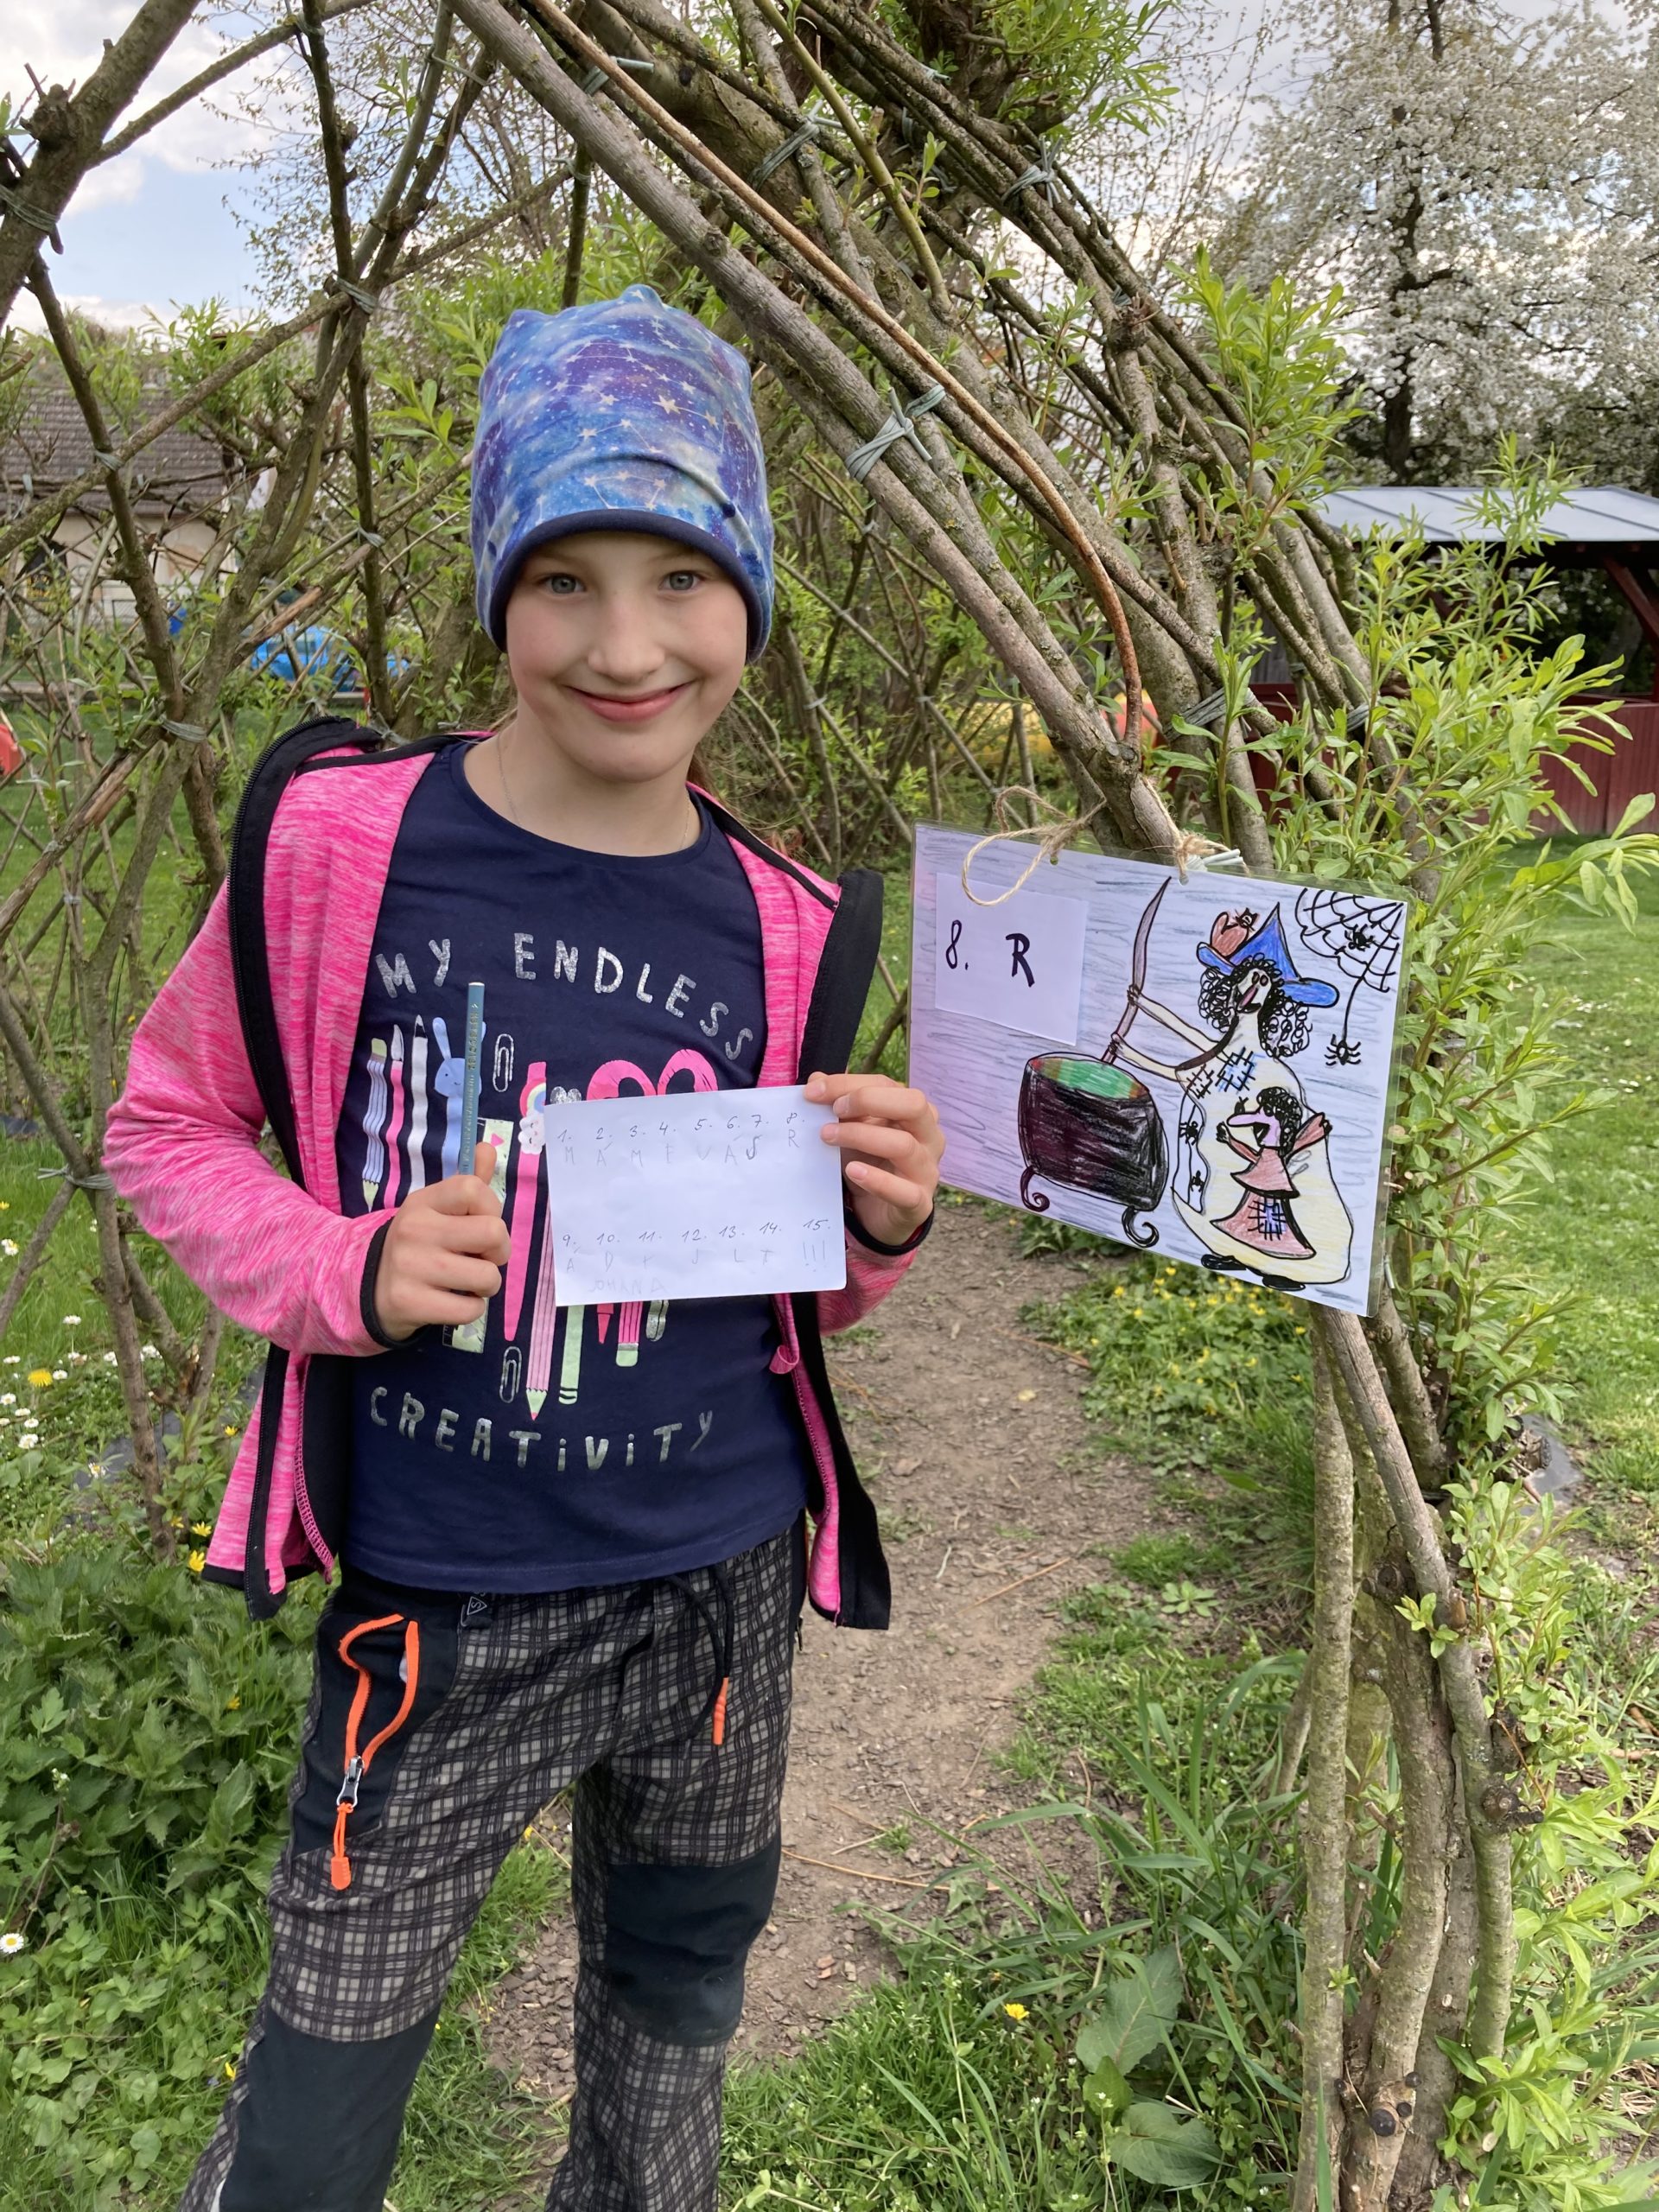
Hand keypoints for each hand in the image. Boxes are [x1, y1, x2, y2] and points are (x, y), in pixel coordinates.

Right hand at [373, 1142, 509, 1341]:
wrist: (368, 1286)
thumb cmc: (418, 1244)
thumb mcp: (436, 1209)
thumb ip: (468, 1182)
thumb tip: (488, 1147)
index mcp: (423, 1202)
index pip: (473, 1188)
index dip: (493, 1207)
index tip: (482, 1223)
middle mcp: (415, 1229)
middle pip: (493, 1232)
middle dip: (499, 1251)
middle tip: (483, 1258)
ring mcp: (411, 1267)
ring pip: (488, 1276)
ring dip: (487, 1285)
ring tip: (468, 1282)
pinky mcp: (410, 1302)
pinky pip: (471, 1309)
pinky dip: (472, 1309)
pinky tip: (455, 1301)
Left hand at [806, 1072, 943, 1247]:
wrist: (878, 1213)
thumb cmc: (870, 1163)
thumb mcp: (851, 1131)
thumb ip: (837, 1105)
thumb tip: (816, 1081)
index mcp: (916, 1113)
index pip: (888, 1085)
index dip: (849, 1084)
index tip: (813, 1092)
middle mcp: (929, 1137)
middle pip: (914, 1105)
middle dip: (869, 1100)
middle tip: (834, 1110)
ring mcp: (927, 1170)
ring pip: (905, 1145)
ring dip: (862, 1136)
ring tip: (828, 1136)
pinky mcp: (919, 1203)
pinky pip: (905, 1191)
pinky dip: (878, 1180)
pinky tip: (853, 1171)